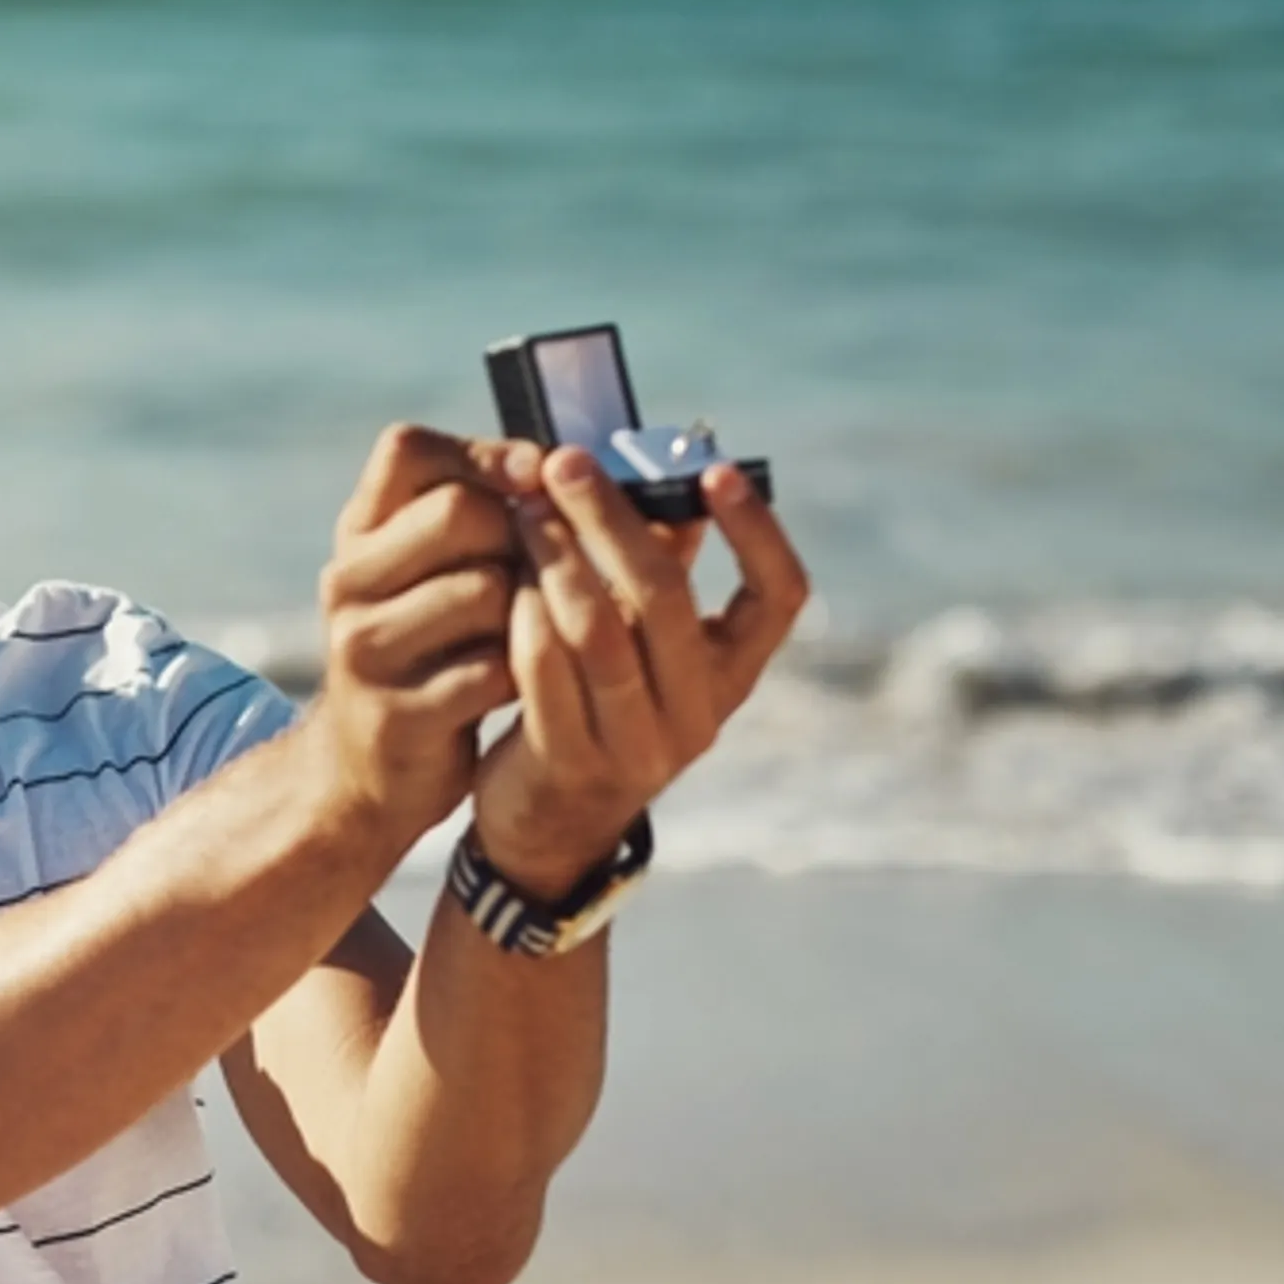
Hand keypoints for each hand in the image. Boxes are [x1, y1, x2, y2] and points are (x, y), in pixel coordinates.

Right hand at [299, 425, 525, 847]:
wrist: (367, 770)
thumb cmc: (431, 651)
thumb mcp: (436, 573)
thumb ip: (490, 515)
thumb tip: (581, 472)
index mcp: (359, 533)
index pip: (408, 450)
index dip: (484, 455)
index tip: (536, 481)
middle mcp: (349, 581)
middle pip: (458, 512)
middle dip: (520, 536)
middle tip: (539, 573)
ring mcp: (366, 649)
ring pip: (485, 589)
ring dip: (530, 609)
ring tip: (528, 633)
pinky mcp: (397, 714)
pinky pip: (493, 668)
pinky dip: (525, 673)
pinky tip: (523, 684)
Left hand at [466, 445, 809, 893]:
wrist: (549, 821)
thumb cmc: (601, 699)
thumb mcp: (645, 641)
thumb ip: (663, 563)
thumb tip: (667, 462)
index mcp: (733, 673)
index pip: (780, 597)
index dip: (757, 530)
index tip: (716, 470)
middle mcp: (699, 713)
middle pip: (666, 597)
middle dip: (610, 518)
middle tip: (565, 464)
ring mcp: (637, 745)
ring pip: (598, 632)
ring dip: (555, 559)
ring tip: (523, 510)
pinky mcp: (570, 761)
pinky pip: (543, 672)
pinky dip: (523, 615)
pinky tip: (503, 577)